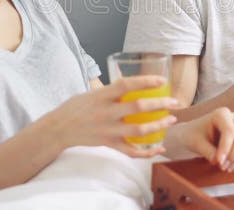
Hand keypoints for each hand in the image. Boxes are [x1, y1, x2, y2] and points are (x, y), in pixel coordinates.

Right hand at [43, 75, 178, 157]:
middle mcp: (105, 112)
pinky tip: (159, 148)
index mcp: (101, 95)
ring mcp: (107, 130)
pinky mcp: (108, 144)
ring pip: (138, 131)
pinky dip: (147, 152)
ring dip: (158, 126)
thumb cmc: (75, 107)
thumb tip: (130, 83)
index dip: (145, 81)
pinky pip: (131, 151)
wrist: (58, 129)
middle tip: (175, 102)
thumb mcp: (91, 93)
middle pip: (137, 108)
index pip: (126, 85)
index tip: (162, 80)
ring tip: (171, 120)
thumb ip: (110, 90)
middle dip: (159, 104)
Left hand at [165, 107, 233, 171]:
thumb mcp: (196, 143)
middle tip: (222, 166)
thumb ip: (208, 151)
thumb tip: (219, 161)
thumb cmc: (193, 136)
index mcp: (221, 114)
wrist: (194, 137)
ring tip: (227, 167)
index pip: (230, 130)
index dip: (226, 148)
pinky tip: (233, 166)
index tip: (219, 162)